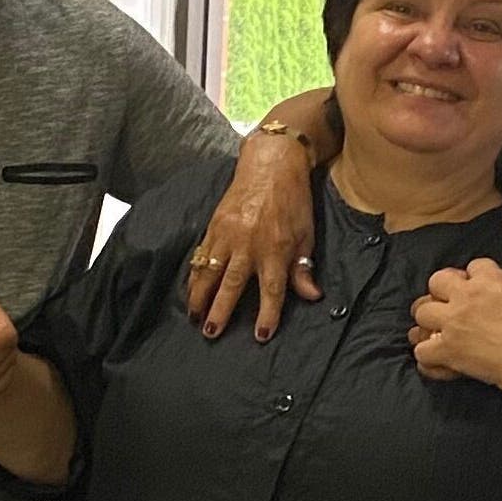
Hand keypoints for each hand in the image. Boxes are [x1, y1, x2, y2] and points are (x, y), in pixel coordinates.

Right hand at [186, 136, 320, 340]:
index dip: (267, 314)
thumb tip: (311, 295)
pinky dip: (194, 274)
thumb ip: (303, 268)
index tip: (261, 335)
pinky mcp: (214, 226)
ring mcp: (228, 235)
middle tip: (212, 332)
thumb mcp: (306, 235)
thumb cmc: (293, 201)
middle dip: (221, 311)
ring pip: (209, 272)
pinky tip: (190, 289)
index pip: (271, 290)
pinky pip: (201, 255)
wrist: (271, 165)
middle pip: (232, 285)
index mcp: (275, 250)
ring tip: (194, 317)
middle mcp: (249, 245)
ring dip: (200, 296)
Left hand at [410, 260, 501, 402]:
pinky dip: (429, 357)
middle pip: (436, 281)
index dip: (473, 277)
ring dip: (430, 322)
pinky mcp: (447, 349)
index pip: (473, 266)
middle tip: (451, 305)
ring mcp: (453, 322)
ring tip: (440, 332)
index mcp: (489, 279)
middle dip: (441, 291)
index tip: (476, 288)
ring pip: (422, 312)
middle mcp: (465, 296)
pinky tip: (439, 360)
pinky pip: (422, 350)